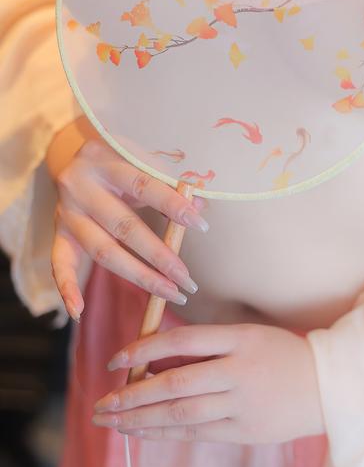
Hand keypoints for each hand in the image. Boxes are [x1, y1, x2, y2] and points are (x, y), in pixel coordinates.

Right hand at [47, 118, 207, 321]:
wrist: (75, 154)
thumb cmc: (121, 161)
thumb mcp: (144, 161)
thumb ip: (171, 183)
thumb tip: (201, 205)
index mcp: (106, 161)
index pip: (145, 186)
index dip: (174, 206)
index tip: (201, 225)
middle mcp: (81, 186)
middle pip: (124, 227)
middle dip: (160, 256)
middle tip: (188, 280)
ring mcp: (66, 212)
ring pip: (102, 251)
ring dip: (138, 277)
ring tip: (169, 294)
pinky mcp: (58, 231)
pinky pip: (59, 263)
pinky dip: (67, 289)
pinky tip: (78, 312)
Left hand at [91, 323, 324, 443]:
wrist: (330, 388)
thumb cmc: (282, 357)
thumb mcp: (248, 337)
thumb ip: (206, 348)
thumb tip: (153, 362)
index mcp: (240, 339)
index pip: (182, 340)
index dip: (143, 349)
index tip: (115, 360)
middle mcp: (239, 372)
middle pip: (175, 383)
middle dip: (131, 396)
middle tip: (100, 404)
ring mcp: (243, 405)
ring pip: (181, 414)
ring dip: (140, 419)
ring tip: (111, 422)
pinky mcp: (245, 431)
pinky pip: (196, 433)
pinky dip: (164, 433)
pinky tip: (141, 432)